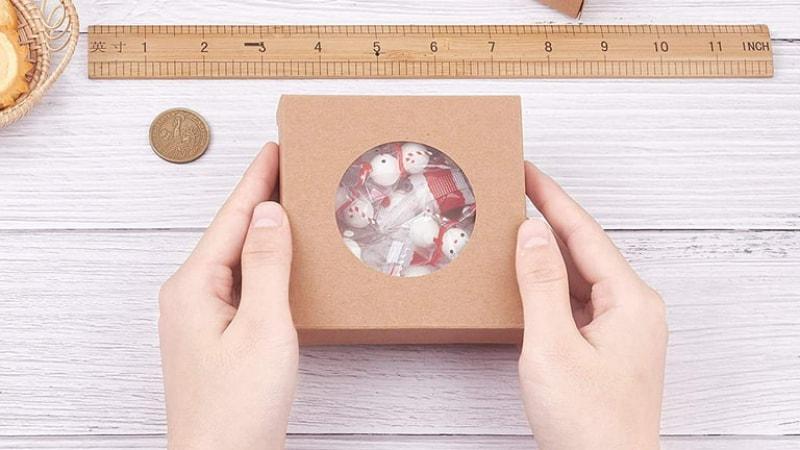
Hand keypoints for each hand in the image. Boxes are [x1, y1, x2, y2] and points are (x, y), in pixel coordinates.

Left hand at [158, 143, 297, 449]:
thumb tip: (268, 212)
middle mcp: (191, 297)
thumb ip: (266, 265)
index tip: (276, 147)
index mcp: (194, 287)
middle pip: (231, 234)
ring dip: (265, 233)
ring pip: (238, 261)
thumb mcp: (263, 327)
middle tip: (290, 168)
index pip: (231, 218)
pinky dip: (266, 266)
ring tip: (292, 206)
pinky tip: (283, 264)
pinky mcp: (218, 338)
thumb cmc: (238, 407)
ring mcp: (202, 319)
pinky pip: (243, 286)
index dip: (257, 180)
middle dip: (261, 200)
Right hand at [516, 162, 667, 449]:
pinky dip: (550, 288)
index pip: (583, 233)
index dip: (551, 198)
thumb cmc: (589, 424)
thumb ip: (541, 285)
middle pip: (584, 251)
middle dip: (546, 221)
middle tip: (514, 193)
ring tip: (513, 231)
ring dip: (546, 255)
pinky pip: (577, 303)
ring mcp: (623, 330)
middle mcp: (633, 309)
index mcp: (630, 301)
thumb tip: (532, 233)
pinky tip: (528, 283)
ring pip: (579, 278)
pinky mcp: (608, 349)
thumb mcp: (553, 346)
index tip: (527, 170)